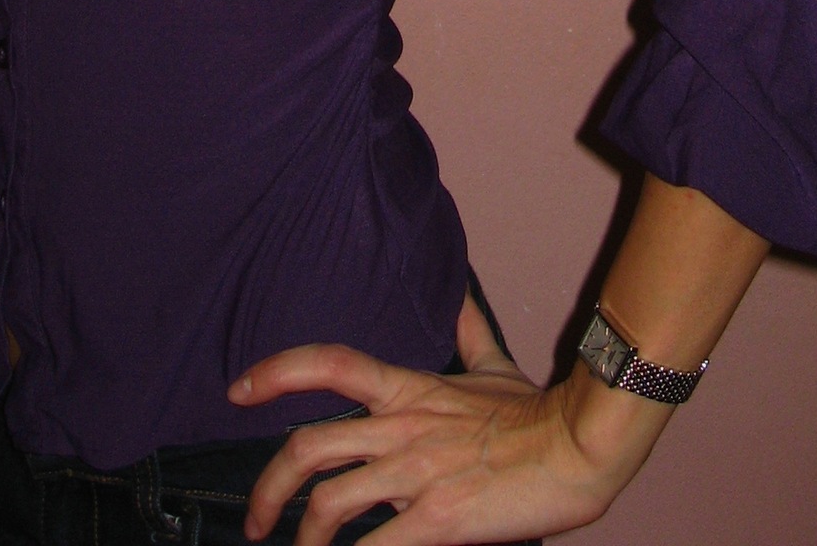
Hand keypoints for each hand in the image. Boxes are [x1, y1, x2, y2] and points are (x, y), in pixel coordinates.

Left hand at [229, 295, 645, 545]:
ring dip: (302, 538)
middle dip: (269, 488)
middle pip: (310, 447)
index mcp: (408, 391)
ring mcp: (416, 474)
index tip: (238, 390)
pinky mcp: (437, 519)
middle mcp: (400, 428)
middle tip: (254, 520)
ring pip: (330, 502)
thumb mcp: (496, 363)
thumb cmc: (537, 412)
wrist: (577, 447)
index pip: (329, 364)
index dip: (276, 373)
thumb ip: (467, 332)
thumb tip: (459, 294)